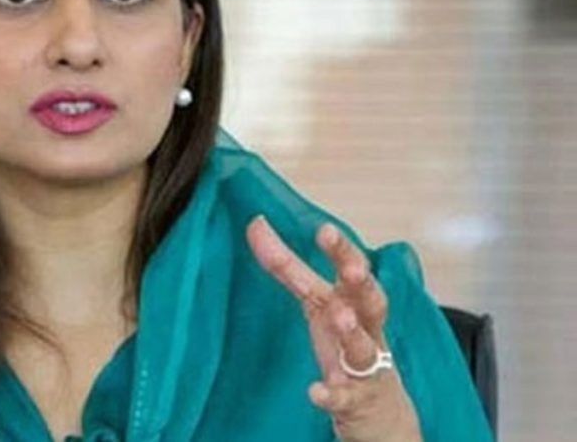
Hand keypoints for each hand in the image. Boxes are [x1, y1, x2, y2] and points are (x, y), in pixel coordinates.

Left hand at [246, 216, 420, 441]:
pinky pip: (345, 397)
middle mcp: (365, 329)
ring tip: (342, 318)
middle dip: (363, 283)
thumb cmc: (345, 343)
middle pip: (371, 301)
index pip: (349, 270)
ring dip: (353, 332)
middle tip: (352, 268)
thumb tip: (255, 223)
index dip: (339, 251)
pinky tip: (316, 391)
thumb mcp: (318, 303)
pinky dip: (332, 394)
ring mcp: (365, 367)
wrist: (380, 411)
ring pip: (364, 348)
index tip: (325, 230)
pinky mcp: (357, 402)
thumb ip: (288, 266)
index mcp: (353, 302)